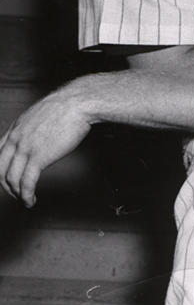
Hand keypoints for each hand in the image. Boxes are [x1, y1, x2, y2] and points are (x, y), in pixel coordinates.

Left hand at [0, 83, 96, 206]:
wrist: (76, 104)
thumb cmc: (65, 107)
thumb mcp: (39, 116)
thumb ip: (32, 128)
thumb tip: (38, 135)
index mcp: (14, 130)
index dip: (0, 170)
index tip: (8, 179)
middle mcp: (16, 140)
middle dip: (6, 186)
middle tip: (16, 193)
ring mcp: (26, 149)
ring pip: (11, 179)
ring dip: (17, 194)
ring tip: (25, 200)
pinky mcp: (39, 158)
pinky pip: (26, 182)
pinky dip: (26, 194)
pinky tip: (31, 200)